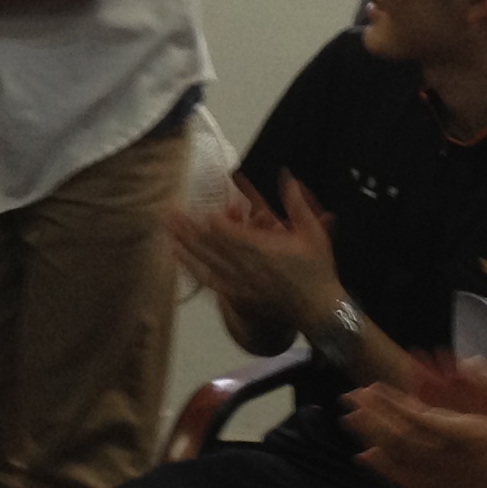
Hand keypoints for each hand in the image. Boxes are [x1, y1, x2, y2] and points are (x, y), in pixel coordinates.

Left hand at [164, 172, 338, 331]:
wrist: (319, 311)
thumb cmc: (317, 270)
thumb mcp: (313, 234)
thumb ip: (297, 204)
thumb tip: (286, 175)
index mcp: (265, 251)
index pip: (232, 235)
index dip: (215, 223)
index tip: (202, 210)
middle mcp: (247, 268)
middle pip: (212, 246)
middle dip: (189, 229)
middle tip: (169, 214)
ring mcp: (240, 284)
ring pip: (206, 263)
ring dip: (186, 246)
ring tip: (167, 232)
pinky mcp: (237, 298)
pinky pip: (210, 281)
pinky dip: (192, 268)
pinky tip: (179, 258)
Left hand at [342, 360, 486, 487]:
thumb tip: (471, 361)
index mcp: (469, 437)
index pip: (419, 416)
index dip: (392, 402)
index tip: (371, 388)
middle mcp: (451, 462)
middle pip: (399, 436)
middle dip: (372, 416)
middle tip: (348, 399)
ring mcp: (448, 484)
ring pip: (398, 459)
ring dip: (372, 438)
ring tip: (350, 423)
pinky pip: (408, 484)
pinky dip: (386, 470)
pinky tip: (370, 460)